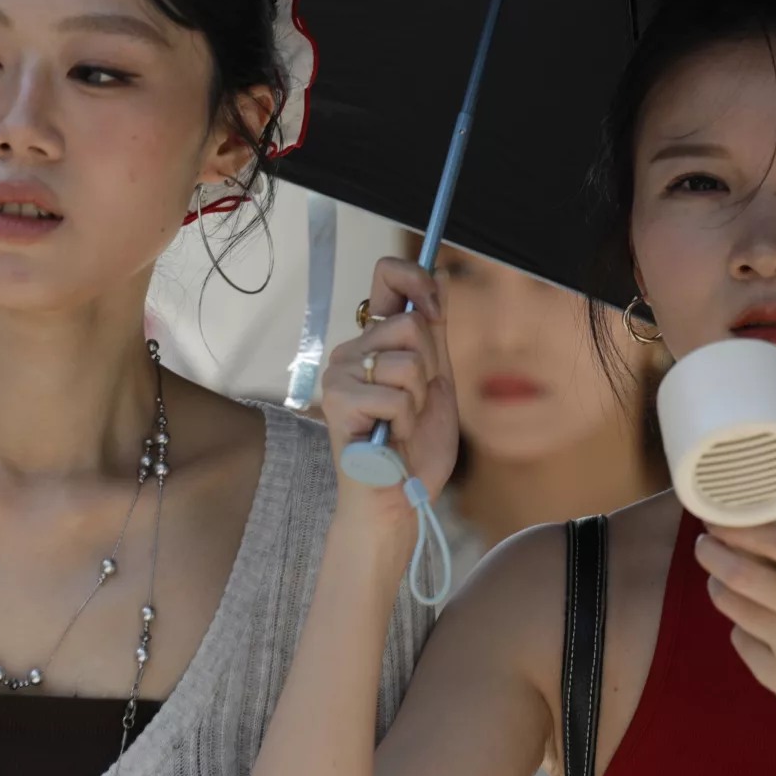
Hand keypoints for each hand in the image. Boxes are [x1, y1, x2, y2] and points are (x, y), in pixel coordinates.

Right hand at [322, 257, 458, 526]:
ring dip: (418, 400)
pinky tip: (390, 438)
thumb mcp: (436, 381)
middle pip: (411, 322)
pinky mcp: (337, 401)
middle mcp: (352, 350)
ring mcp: (340, 374)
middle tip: (414, 403)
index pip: (387, 275)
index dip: (416, 278)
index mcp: (376, 341)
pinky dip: (406, 421)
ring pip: (407, 361)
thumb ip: (433, 333)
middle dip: (429, 367)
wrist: (399, 500)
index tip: (435, 310)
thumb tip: (438, 275)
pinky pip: (396, 395)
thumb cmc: (414, 449)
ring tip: (401, 424)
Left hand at [694, 502, 775, 775]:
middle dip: (712, 554)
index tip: (715, 517)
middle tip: (703, 545)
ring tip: (721, 582)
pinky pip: (742, 643)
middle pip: (742, 574)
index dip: (738, 527)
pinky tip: (757, 628)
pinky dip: (742, 630)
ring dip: (719, 589)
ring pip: (734, 608)